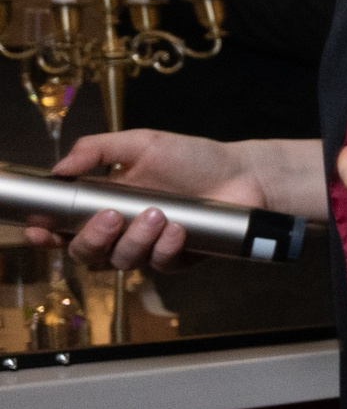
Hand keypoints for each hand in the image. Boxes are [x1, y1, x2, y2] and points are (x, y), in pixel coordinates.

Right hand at [24, 129, 265, 271]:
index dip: (47, 234)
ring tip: (158, 214)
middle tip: (113, 216)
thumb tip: (58, 169)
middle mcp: (121, 230)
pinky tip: (178, 229)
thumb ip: (96, 150)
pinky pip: (159, 265)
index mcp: (104, 203)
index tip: (41, 230)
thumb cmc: (192, 157)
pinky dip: (165, 248)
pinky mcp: (176, 259)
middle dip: (92, 239)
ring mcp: (148, 247)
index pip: (64, 227)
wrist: (243, 174)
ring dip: (134, 241)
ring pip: (121, 262)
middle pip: (86, 254)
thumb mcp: (142, 143)